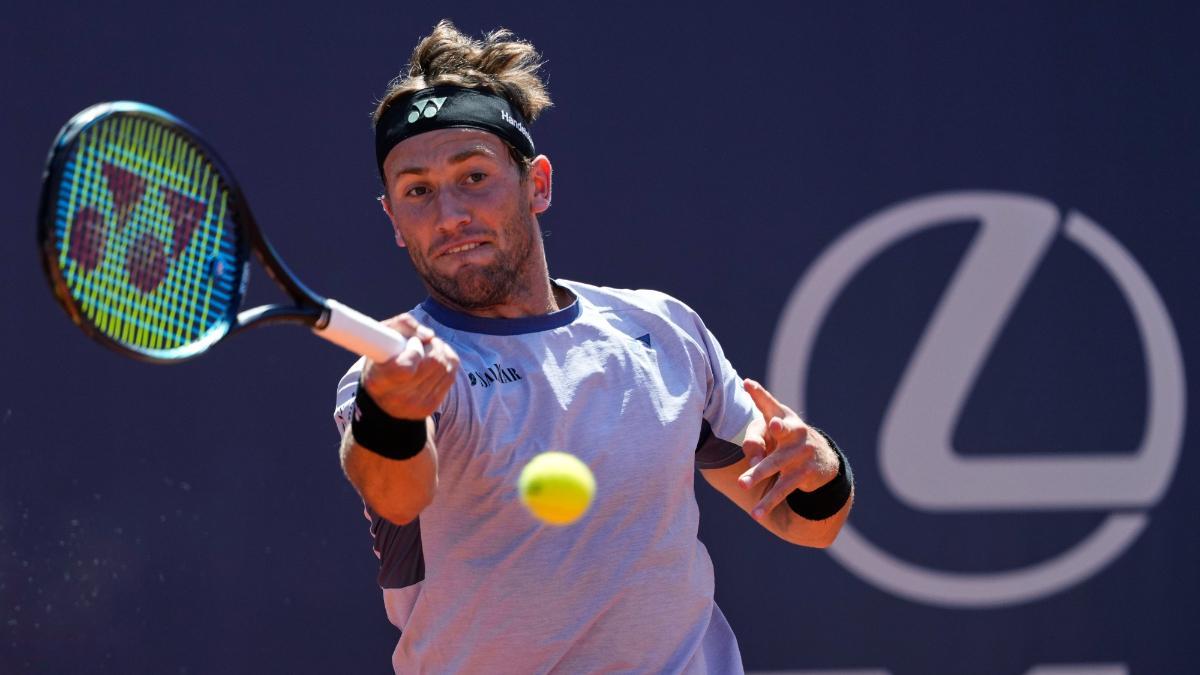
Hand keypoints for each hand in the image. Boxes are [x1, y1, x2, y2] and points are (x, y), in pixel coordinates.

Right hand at [361, 313, 458, 419]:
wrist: (382, 395)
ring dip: (440, 352)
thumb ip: (404, 324)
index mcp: (378, 382)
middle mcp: (397, 399)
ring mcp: (416, 405)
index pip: (406, 367)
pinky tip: (436, 359)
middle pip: (434, 363)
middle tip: (422, 343)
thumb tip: (429, 335)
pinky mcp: (430, 407)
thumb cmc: (381, 357)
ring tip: (427, 350)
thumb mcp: (383, 334)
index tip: (412, 343)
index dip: (414, 350)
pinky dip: (448, 362)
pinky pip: (451, 376)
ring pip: (445, 368)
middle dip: (432, 346)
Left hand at [738, 378, 838, 519]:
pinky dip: (769, 501)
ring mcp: (800, 452)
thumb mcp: (775, 430)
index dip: (759, 394)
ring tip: (742, 485)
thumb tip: (748, 458)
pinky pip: (783, 488)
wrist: (823, 459)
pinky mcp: (804, 473)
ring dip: (758, 475)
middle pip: (776, 434)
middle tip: (752, 448)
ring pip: (775, 465)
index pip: (769, 404)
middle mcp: (794, 431)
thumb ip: (755, 438)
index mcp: (784, 417)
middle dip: (764, 439)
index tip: (748, 384)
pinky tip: (756, 513)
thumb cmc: (788, 440)